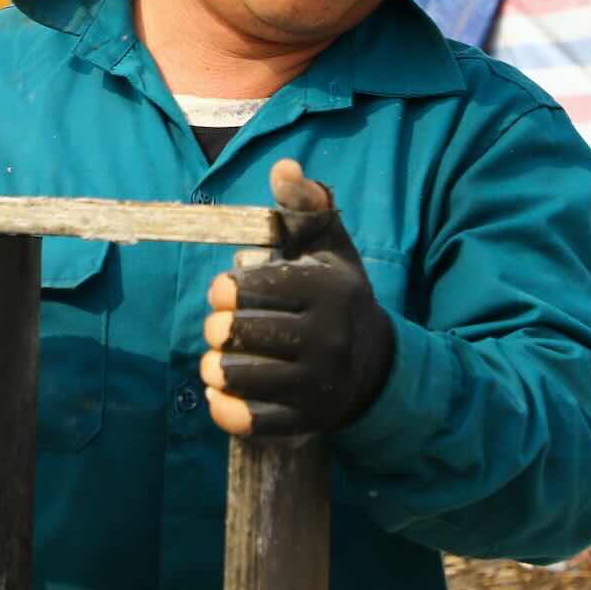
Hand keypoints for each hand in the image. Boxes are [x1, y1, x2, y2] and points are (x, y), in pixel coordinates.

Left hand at [200, 159, 394, 436]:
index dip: (226, 290)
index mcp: (329, 291)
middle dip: (217, 328)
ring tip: (219, 359)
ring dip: (215, 367)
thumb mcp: (328, 245)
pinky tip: (220, 395)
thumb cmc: (336, 295)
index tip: (225, 293)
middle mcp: (328, 339)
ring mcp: (317, 386)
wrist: (374, 366)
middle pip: (238, 333)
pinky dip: (224, 409)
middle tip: (220, 328)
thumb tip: (284, 167)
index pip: (251, 288)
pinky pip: (249, 421)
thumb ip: (305, 204)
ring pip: (238, 376)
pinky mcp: (306, 422)